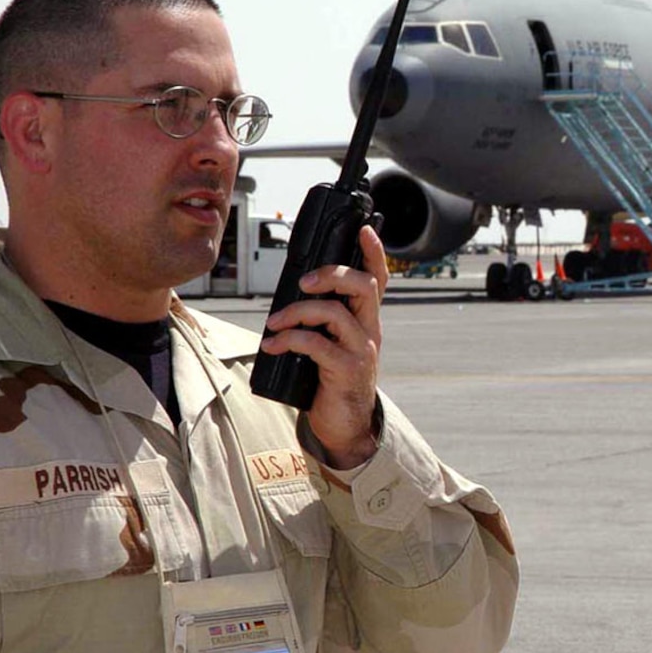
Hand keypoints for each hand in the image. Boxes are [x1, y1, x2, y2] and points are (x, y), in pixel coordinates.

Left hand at [260, 226, 388, 468]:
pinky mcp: (346, 370)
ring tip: (275, 322)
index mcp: (366, 319)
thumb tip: (292, 294)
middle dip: (332, 274)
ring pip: (336, 313)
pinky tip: (274, 345)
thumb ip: (321, 318)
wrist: (344, 424)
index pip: (377, 278)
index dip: (374, 252)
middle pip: (363, 285)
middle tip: (304, 282)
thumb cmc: (332, 378)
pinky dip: (289, 339)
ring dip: (298, 311)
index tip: (364, 229)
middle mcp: (369, 329)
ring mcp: (360, 349)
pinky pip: (317, 344)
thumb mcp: (332, 342)